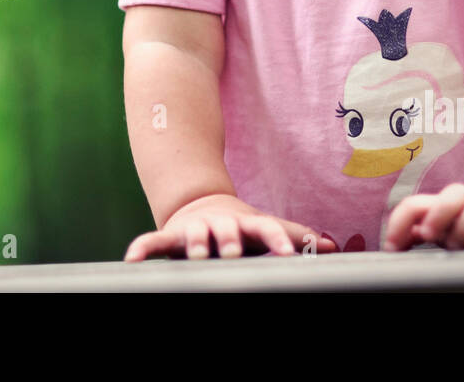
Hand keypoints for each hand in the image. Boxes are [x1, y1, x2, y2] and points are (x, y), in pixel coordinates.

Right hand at [124, 194, 339, 260]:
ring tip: (197, 254)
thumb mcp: (265, 225)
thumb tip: (330, 244)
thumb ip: (295, 235)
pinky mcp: (171, 235)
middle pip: (228, 231)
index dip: (278, 239)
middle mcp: (222, 225)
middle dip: (231, 240)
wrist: (200, 203)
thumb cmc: (241, 224)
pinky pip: (154, 242)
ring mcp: (195, 229)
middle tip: (234, 252)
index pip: (266, 228)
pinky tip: (132, 259)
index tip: (289, 252)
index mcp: (247, 223)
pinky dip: (142, 248)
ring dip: (195, 243)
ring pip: (194, 235)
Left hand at [382, 182, 463, 251]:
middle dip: (436, 215)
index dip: (399, 223)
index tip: (392, 248)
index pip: (416, 205)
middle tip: (427, 236)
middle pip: (450, 196)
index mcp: (445, 204)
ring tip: (457, 246)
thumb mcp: (446, 223)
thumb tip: (394, 242)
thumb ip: (423, 228)